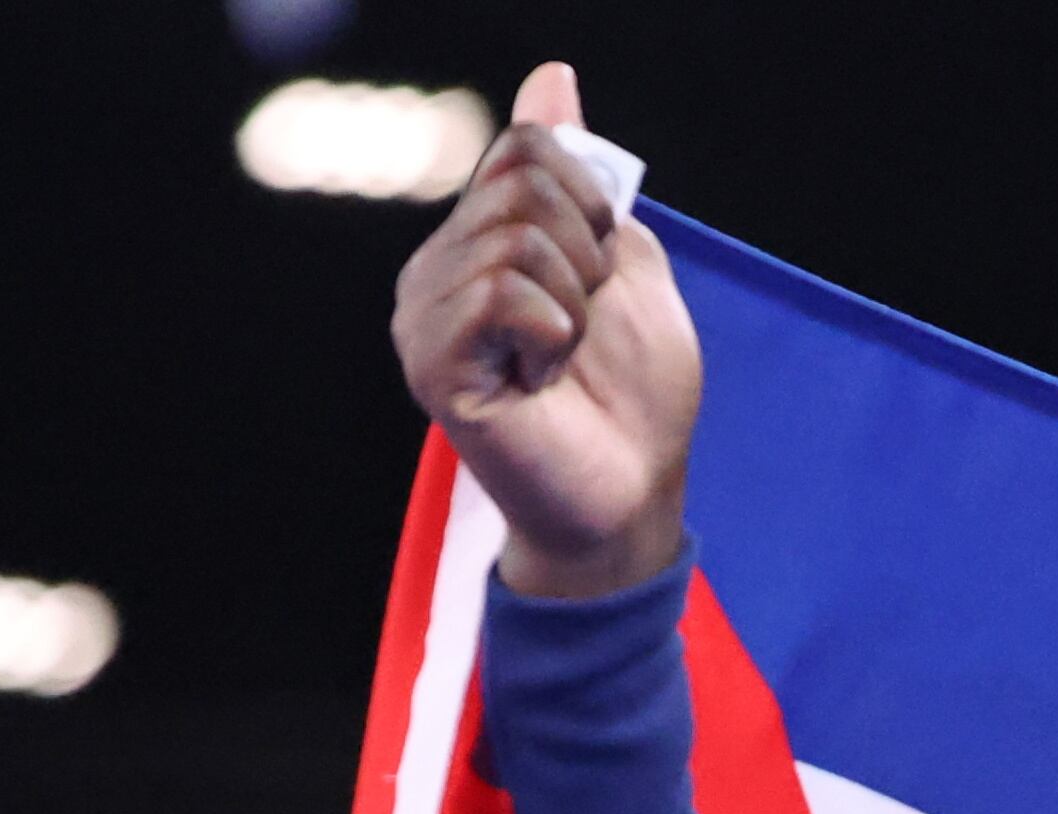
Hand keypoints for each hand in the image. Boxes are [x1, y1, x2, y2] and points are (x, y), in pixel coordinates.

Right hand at [389, 62, 699, 598]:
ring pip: (512, 238)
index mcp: (480, 239)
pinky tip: (540, 379)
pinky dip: (551, 332)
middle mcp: (438, 268)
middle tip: (580, 328)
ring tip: (560, 360)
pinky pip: (499, 293)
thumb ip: (586, 181)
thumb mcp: (626, 266)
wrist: (632, 492)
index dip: (589, 200)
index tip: (602, 269)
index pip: (522, 147)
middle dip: (584, 254)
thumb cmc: (632, 393)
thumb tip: (551, 77)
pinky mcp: (430, 362)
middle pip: (519, 184)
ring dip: (572, 303)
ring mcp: (425, 315)